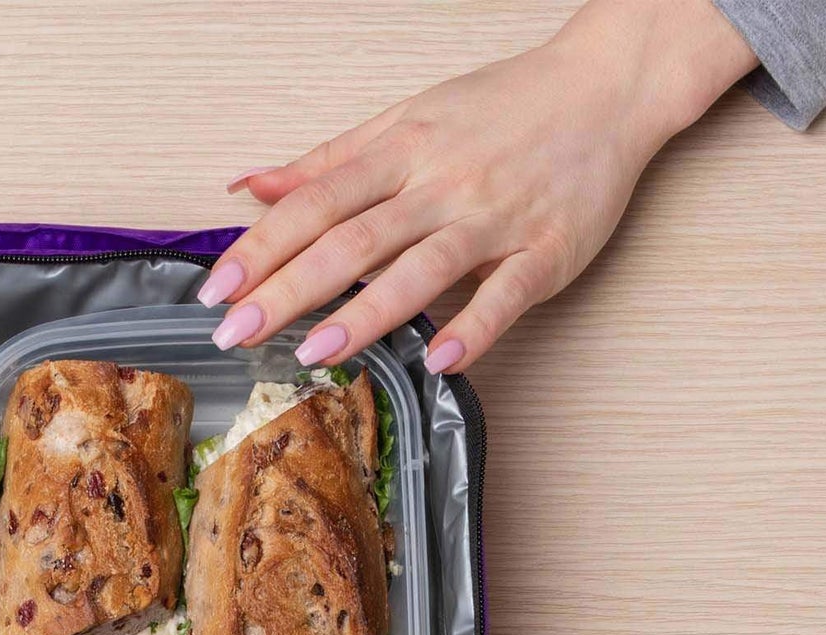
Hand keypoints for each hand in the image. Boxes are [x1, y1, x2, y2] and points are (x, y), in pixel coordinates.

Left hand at [203, 0, 755, 372]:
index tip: (217, 288)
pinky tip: (442, 360)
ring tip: (314, 351)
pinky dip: (476, 326)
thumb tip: (251, 185)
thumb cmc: (503, 107)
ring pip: (421, 267)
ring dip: (366, 312)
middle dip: (288, 287)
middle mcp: (441, 183)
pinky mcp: (546, 250)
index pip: (317, 202)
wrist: (608, 84)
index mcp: (403, 151)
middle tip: (235, 331)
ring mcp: (495, 218)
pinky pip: (507, 293)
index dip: (262, 246)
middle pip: (353, 239)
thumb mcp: (408, 118)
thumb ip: (328, 162)